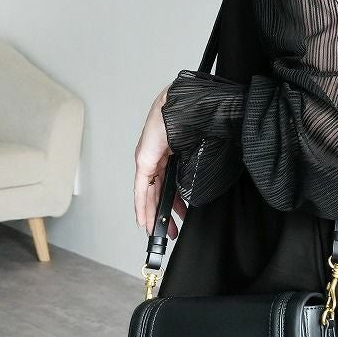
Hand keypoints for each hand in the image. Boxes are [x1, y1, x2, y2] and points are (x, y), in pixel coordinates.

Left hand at [134, 84, 186, 238]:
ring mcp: (147, 159)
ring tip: (157, 230)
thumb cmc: (192, 120)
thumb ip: (192, 169)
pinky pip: (141, 189)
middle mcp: (155, 158)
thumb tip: (196, 188)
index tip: (175, 218)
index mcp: (168, 155)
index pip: (167, 184)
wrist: (184, 105)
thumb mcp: (195, 152)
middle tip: (169, 230)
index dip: (170, 203)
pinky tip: (144, 219)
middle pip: (156, 192)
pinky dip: (142, 205)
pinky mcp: (143, 160)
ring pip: (148, 194)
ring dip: (152, 214)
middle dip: (162, 214)